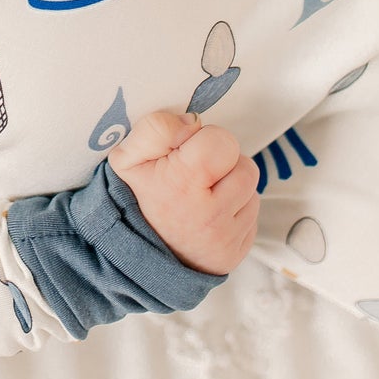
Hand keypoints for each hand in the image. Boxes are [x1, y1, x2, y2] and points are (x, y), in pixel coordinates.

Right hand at [106, 111, 258, 274]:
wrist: (132, 254)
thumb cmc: (134, 199)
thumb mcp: (127, 158)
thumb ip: (156, 128)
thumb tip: (194, 123)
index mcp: (181, 184)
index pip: (223, 142)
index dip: (206, 142)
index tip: (187, 156)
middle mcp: (207, 215)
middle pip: (245, 166)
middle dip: (223, 165)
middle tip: (196, 177)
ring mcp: (223, 238)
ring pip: (251, 191)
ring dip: (231, 189)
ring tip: (202, 197)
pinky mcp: (234, 255)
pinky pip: (251, 218)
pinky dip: (234, 213)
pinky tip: (208, 217)